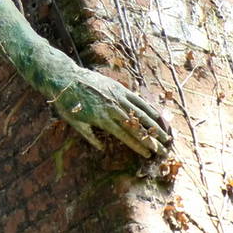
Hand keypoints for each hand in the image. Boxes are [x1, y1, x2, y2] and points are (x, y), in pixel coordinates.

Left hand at [49, 66, 170, 157]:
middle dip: (151, 140)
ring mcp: (118, 97)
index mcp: (103, 119)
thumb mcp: (74, 122)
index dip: (138, 146)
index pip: (125, 136)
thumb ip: (89, 136)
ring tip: (166, 136)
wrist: (65, 77)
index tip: (148, 155)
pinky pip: (137, 99)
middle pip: (137, 127)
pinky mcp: (119, 88)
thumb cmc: (67, 102)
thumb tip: (101, 148)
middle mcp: (113, 108)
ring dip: (155, 126)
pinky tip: (158, 115)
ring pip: (141, 113)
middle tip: (163, 150)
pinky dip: (148, 107)